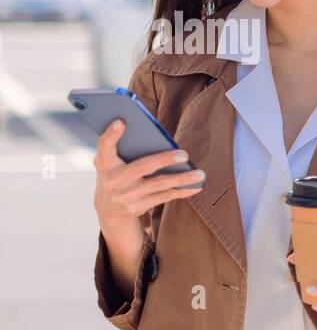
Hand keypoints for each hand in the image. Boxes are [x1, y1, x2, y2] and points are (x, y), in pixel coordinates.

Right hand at [93, 119, 204, 233]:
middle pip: (142, 167)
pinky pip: (164, 196)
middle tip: (184, 154)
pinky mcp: (137, 207)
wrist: (108, 208)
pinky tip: (197, 186)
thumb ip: (125, 147)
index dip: (111, 134)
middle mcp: (112, 180)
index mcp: (104, 163)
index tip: (121, 121)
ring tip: (200, 174)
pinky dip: (182, 191)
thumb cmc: (117, 174)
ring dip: (182, 179)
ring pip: (158, 184)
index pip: (104, 146)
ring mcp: (125, 196)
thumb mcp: (113, 161)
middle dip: (164, 160)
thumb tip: (154, 135)